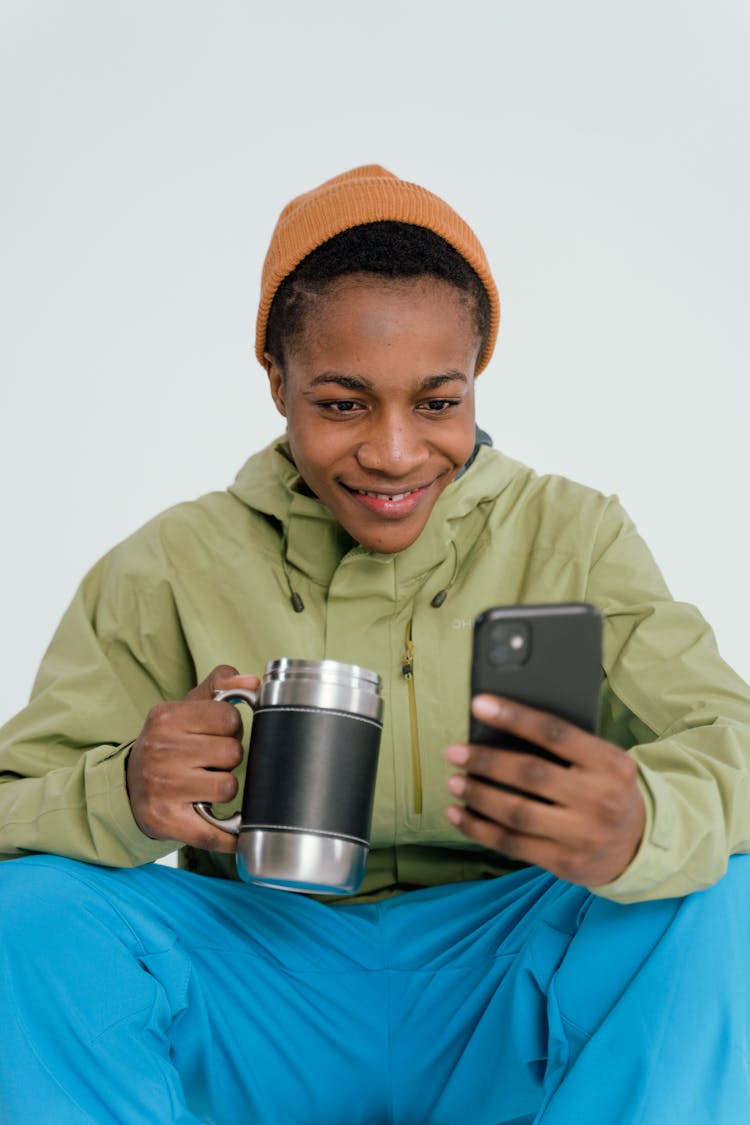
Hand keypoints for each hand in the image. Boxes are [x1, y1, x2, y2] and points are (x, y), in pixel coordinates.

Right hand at [126, 665, 259, 851]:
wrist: (130, 784)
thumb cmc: (169, 742)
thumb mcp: (188, 706)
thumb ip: (223, 684)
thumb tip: (253, 682)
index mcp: (166, 717)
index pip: (230, 717)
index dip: (231, 728)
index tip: (217, 734)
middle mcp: (160, 751)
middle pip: (233, 753)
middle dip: (228, 758)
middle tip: (210, 761)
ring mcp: (161, 787)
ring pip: (229, 787)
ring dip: (224, 788)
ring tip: (206, 784)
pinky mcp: (166, 820)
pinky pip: (216, 832)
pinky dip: (229, 834)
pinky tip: (230, 827)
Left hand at [444, 694, 645, 886]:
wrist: (639, 845)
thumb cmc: (607, 789)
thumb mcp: (603, 762)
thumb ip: (566, 747)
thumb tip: (502, 726)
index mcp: (610, 764)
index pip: (555, 733)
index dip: (514, 717)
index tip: (479, 705)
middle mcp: (600, 800)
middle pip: (531, 775)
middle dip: (486, 761)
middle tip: (454, 752)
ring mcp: (583, 835)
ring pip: (518, 813)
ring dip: (478, 796)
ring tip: (454, 781)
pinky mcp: (564, 862)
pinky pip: (512, 844)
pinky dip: (478, 829)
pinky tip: (459, 815)